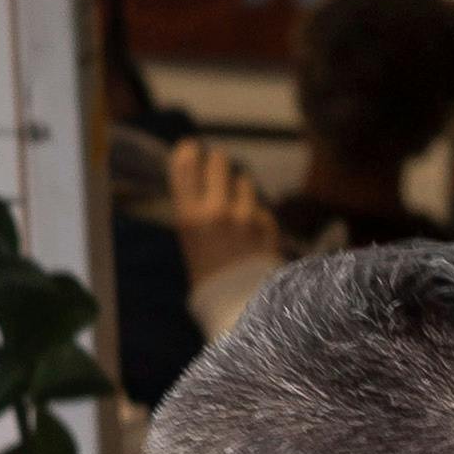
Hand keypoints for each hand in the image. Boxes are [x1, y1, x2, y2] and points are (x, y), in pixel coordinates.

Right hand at [160, 135, 280, 277]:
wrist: (237, 306)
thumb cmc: (203, 282)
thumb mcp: (189, 245)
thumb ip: (194, 215)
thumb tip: (201, 192)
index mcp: (190, 216)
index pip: (186, 168)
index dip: (187, 153)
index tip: (190, 147)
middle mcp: (218, 209)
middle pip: (218, 165)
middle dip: (217, 163)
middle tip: (216, 165)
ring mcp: (246, 216)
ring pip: (244, 182)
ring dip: (239, 187)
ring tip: (236, 201)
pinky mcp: (267, 224)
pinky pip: (261, 209)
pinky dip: (257, 215)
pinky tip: (252, 229)